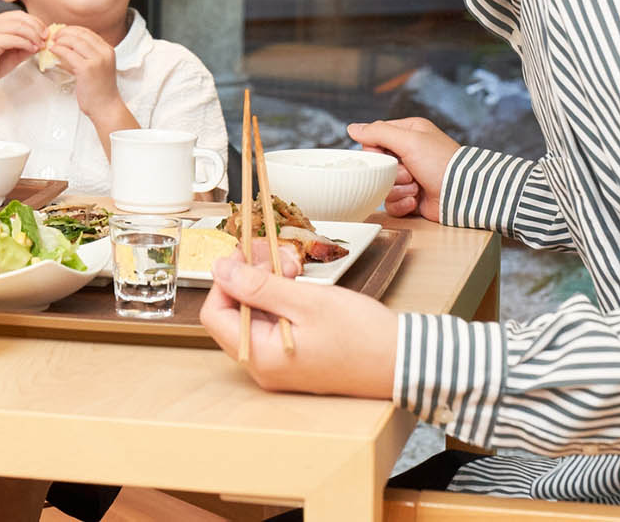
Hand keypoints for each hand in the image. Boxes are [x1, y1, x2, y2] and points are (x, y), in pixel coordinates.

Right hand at [0, 10, 48, 91]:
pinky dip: (26, 43)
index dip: (36, 22)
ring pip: (19, 27)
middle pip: (21, 18)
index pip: (20, 15)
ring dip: (33, 36)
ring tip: (40, 46)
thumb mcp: (15, 52)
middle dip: (37, 28)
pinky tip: (32, 50)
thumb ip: (27, 44)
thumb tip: (44, 39)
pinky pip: (13, 39)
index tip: (46, 33)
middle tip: (46, 38)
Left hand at [44, 25, 123, 119]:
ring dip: (61, 40)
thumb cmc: (100, 91)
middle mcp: (104, 53)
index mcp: (108, 50)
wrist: (106, 107)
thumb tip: (65, 48)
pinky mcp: (87, 69)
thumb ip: (84, 56)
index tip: (62, 32)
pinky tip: (53, 50)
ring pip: (75, 41)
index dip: (72, 30)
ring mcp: (97, 60)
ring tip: (53, 42)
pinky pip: (69, 54)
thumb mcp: (96, 68)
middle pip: (81, 34)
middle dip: (65, 32)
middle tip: (54, 35)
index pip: (88, 32)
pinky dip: (59, 50)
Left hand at [200, 253, 398, 397]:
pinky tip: (300, 283)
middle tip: (277, 257)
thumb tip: (221, 270)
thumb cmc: (363, 337)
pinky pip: (274, 322)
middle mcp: (264, 366)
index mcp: (261, 357)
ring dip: (268, 284)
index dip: (226, 279)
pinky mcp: (295, 356)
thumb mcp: (307, 302)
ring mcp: (279, 363)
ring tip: (294, 267)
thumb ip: (259, 285)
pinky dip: (282, 298)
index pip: (215, 313)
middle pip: (235, 312)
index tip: (245, 255)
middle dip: (250, 277)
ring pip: (255, 313)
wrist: (404, 361)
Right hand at [349, 117, 460, 223]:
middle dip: (391, 173)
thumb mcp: (409, 140)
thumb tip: (352, 128)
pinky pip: (390, 203)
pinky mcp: (411, 198)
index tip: (388, 155)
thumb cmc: (441, 162)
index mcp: (409, 134)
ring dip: (398, 189)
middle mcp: (409, 154)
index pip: (375, 139)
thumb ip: (378, 132)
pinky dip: (402, 203)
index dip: (376, 150)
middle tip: (409, 173)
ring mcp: (410, 177)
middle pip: (377, 165)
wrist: (462, 194)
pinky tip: (415, 200)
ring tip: (417, 187)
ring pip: (382, 185)